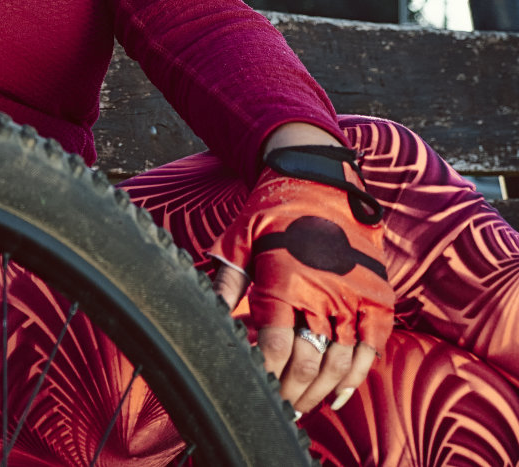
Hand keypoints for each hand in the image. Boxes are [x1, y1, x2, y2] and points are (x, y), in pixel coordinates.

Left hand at [210, 164, 392, 415]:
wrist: (320, 180)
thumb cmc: (272, 211)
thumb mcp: (238, 238)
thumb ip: (226, 280)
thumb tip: (211, 314)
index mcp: (284, 279)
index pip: (276, 346)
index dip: (267, 375)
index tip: (256, 390)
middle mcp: (323, 292)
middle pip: (308, 362)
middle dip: (290, 393)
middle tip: (277, 408)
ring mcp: (353, 297)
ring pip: (339, 362)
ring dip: (320, 391)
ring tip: (301, 407)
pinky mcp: (376, 297)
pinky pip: (372, 347)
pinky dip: (357, 375)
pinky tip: (340, 394)